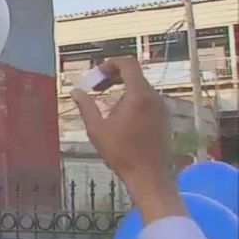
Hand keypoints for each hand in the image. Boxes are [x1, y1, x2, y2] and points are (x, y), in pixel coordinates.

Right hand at [72, 58, 184, 222]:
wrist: (149, 175)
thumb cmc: (121, 153)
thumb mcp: (96, 129)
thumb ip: (86, 106)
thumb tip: (75, 92)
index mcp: (138, 95)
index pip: (128, 64)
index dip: (110, 63)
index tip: (96, 74)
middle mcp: (153, 97)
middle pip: (134, 74)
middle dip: (112, 76)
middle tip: (95, 87)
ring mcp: (160, 107)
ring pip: (140, 87)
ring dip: (121, 88)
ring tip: (105, 103)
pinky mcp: (163, 117)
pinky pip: (146, 99)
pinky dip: (131, 99)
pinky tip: (119, 115)